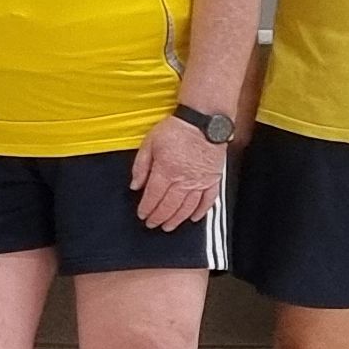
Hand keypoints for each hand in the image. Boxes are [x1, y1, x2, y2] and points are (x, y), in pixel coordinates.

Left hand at [128, 115, 225, 230]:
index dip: (146, 208)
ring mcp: (200, 181)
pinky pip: (208, 200)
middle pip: (169, 205)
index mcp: (166, 171)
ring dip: (177, 219)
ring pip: (187, 207)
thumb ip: (141, 166)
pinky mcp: (213, 179)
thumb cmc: (177, 129)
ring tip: (169, 226)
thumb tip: (135, 185)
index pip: (153, 196)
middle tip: (152, 225)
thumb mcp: (150, 143)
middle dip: (159, 218)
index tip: (142, 215)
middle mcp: (184, 180)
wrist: (205, 121)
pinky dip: (202, 211)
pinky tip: (194, 218)